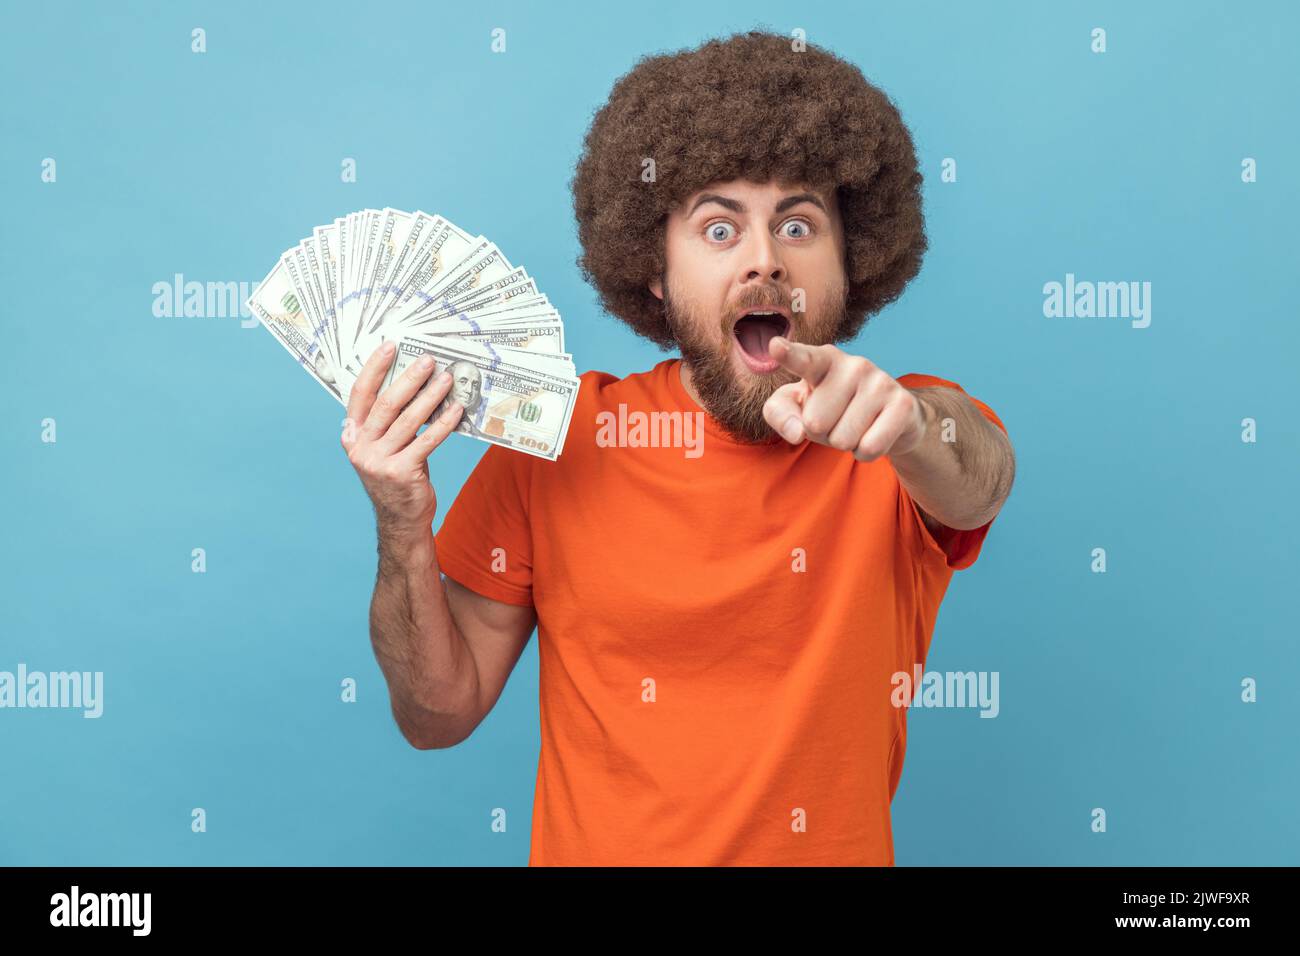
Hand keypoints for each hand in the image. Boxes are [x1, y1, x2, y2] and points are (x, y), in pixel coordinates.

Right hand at [341, 342, 464, 531]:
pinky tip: (456, 410)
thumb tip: (414, 383)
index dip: (374, 368)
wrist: (400, 519)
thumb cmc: (396, 474)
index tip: (390, 347)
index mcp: (352, 435)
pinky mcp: (401, 472)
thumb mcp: (383, 446)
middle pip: (386, 404)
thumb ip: (389, 421)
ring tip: (447, 380)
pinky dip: (443, 424)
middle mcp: (361, 447)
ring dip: (430, 397)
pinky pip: (427, 441)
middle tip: (428, 361)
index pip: (360, 394)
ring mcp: (379, 461)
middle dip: (409, 379)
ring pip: (408, 420)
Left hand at [762, 337, 928, 460]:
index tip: (775, 347)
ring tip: (857, 424)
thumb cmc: (832, 408)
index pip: (803, 359)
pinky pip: (868, 448)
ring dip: (845, 442)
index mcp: (823, 360)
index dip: (788, 355)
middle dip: (823, 433)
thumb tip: (797, 433)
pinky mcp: (903, 404)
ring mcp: (880, 382)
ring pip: (842, 439)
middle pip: (814, 424)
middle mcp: (853, 364)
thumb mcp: (798, 408)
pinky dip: (865, 452)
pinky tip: (873, 433)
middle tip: (838, 418)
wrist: (890, 417)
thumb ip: (780, 414)